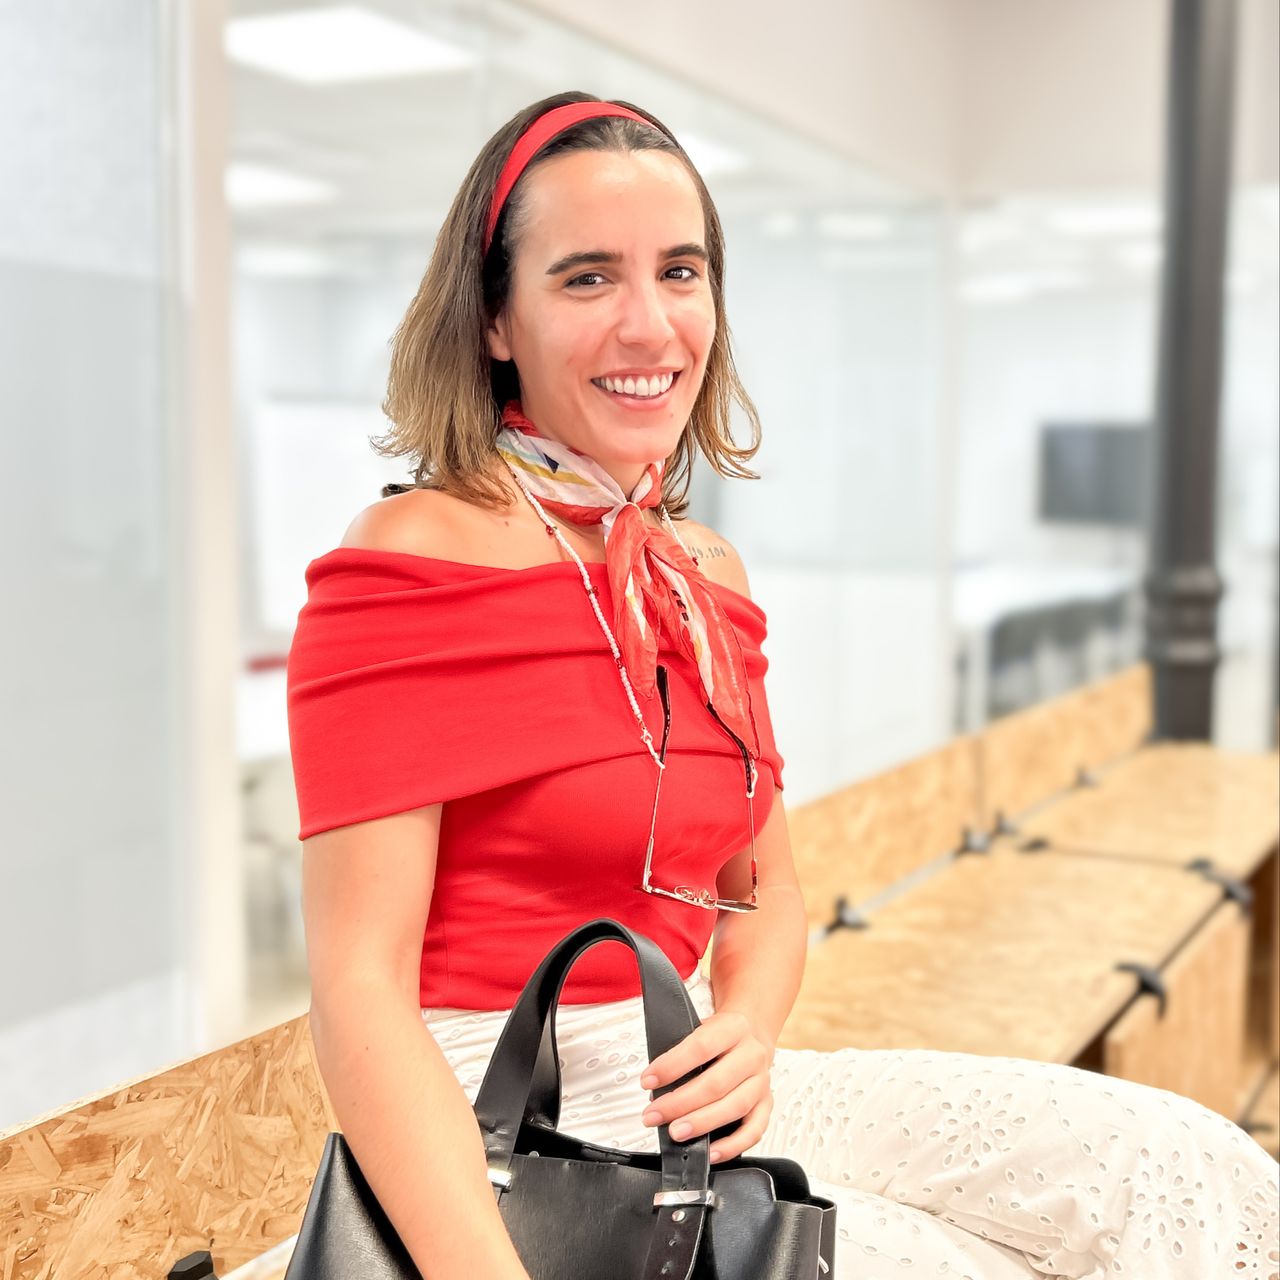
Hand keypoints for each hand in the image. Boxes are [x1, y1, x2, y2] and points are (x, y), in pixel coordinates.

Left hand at [638, 1009, 774, 1163]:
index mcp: (733, 1028)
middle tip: (655, 1114)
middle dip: (680, 1103)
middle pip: (716, 1083)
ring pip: (735, 1106)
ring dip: (702, 1123)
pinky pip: (754, 1130)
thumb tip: (655, 1087)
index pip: (700, 1047)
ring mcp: (761, 1081)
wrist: (753, 1032)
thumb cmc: (720, 1036)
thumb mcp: (701, 1028)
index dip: (672, 1066)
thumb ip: (681, 1052)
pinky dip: (732, 1145)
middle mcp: (751, 1054)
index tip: (648, 1081)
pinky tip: (711, 1151)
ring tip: (676, 1131)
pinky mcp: (766, 1104)